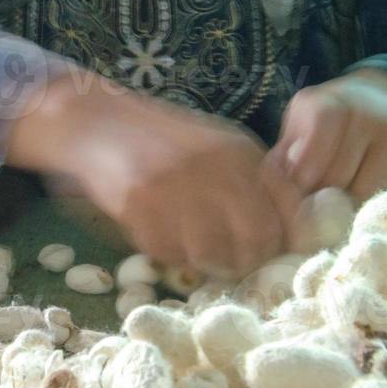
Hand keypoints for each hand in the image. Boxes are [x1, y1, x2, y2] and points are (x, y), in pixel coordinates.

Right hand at [10, 74, 294, 277]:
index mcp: (240, 151)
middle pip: (257, 239)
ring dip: (207, 263)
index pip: (287, 208)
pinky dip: (170, 255)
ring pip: (212, 254)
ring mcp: (176, 186)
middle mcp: (215, 167)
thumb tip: (289, 230)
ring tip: (195, 251)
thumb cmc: (163, 140)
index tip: (274, 252)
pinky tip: (161, 234)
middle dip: (249, 261)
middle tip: (234, 265)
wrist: (97, 122)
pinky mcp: (140, 205)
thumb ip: (253, 179)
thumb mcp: (218, 147)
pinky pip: (168, 252)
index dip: (285, 239)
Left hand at [268, 69, 386, 201]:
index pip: (311, 160)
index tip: (302, 187)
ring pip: (367, 193)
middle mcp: (367, 111)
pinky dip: (376, 198)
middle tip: (321, 197)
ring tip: (344, 192)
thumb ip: (283, 160)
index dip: (304, 182)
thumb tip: (277, 198)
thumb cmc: (325, 123)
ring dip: (350, 203)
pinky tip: (368, 185)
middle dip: (323, 198)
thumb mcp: (298, 129)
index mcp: (328, 105)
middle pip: (338, 182)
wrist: (380, 99)